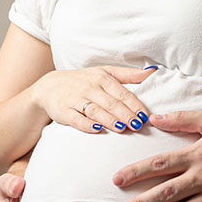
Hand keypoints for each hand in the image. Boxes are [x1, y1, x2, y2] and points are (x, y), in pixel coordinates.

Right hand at [31, 65, 154, 133]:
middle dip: (126, 114)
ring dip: (110, 120)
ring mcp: (76, 99)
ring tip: (122, 128)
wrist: (49, 87)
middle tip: (138, 125)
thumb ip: (129, 75)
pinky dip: (87, 124)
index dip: (135, 106)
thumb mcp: (105, 73)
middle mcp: (90, 88)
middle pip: (111, 103)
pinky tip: (97, 129)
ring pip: (96, 110)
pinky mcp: (64, 111)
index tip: (146, 117)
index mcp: (102, 78)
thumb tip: (152, 72)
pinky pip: (76, 119)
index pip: (122, 94)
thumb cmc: (83, 81)